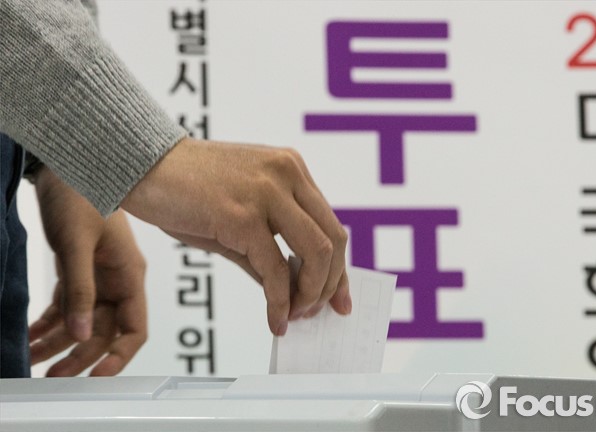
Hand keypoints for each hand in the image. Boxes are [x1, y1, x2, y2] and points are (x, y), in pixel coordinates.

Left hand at [29, 168, 146, 375]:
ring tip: (30, 358)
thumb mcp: (76, 244)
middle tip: (50, 375)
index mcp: (129, 274)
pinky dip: (49, 321)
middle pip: (103, 331)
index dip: (120, 356)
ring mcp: (99, 276)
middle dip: (78, 355)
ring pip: (82, 321)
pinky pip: (67, 306)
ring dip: (58, 342)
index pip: (135, 328)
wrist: (68, 162)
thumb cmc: (81, 194)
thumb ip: (79, 291)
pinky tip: (31, 333)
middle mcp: (117, 280)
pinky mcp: (80, 270)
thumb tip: (78, 334)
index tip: (97, 377)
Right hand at [122, 138, 350, 335]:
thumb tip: (291, 291)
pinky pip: (275, 269)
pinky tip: (275, 319)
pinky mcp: (242, 215)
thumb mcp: (238, 215)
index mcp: (291, 169)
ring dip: (310, 294)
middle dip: (329, 285)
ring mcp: (267, 192)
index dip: (339, 267)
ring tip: (295, 316)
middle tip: (314, 312)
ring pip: (316, 253)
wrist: (140, 164)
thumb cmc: (185, 189)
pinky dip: (280, 301)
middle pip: (332, 239)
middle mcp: (286, 175)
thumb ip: (269, 248)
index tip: (339, 298)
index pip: (330, 224)